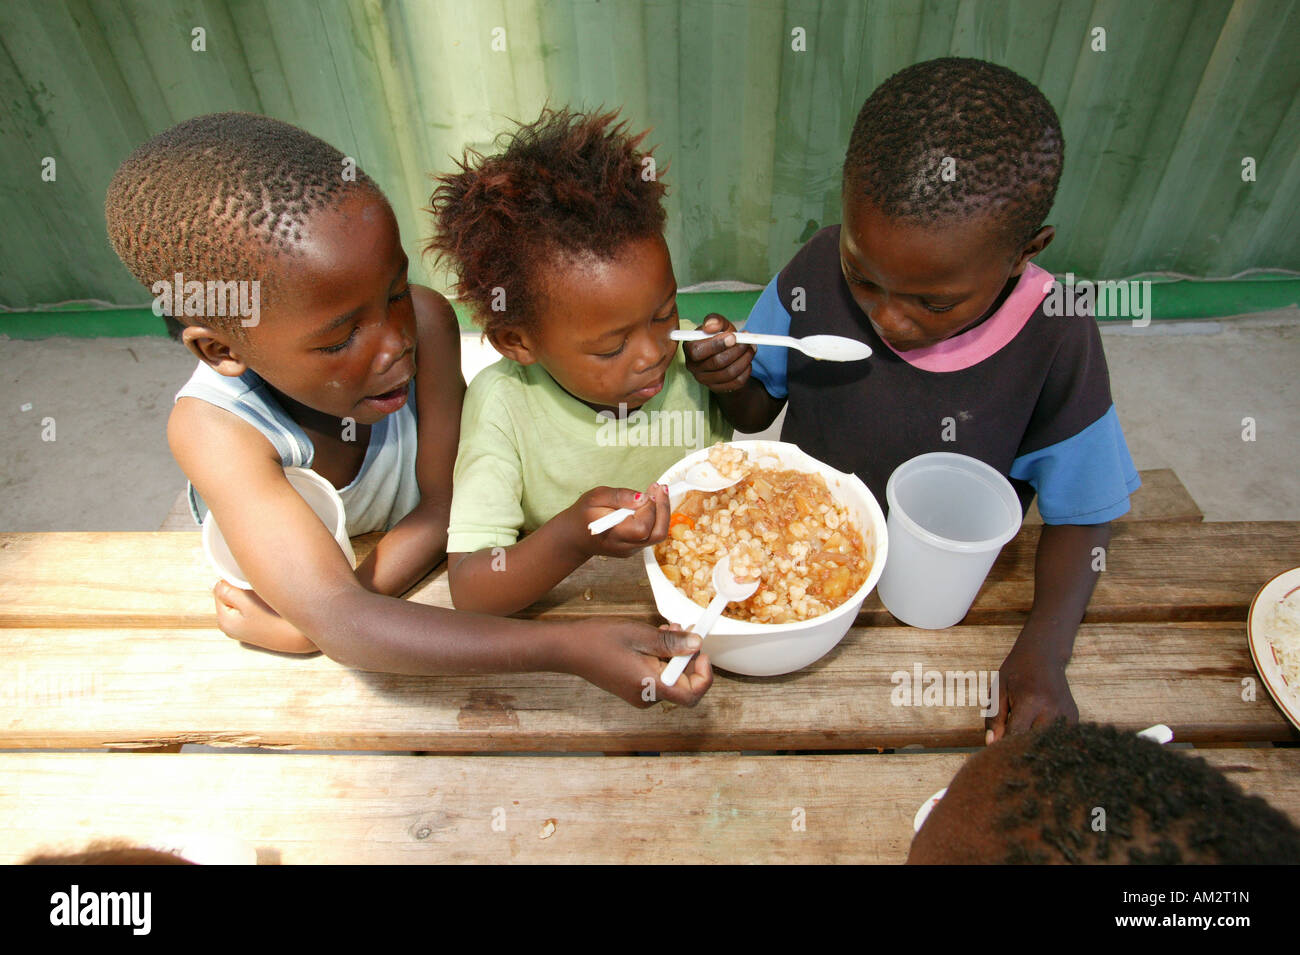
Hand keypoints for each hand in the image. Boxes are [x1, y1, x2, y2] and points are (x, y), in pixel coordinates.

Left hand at [212, 580, 318, 653]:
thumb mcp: (247, 602)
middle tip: (261, 592)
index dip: (235, 581)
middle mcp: (231, 628)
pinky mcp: (257, 628)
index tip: (253, 584)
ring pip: (243, 600)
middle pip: (231, 595)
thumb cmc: (275, 619)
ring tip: (268, 600)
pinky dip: (261, 603)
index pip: (220, 589)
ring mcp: (244, 629)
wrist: (303, 638)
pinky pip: (253, 608)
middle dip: (243, 589)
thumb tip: (216, 584)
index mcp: (224, 621)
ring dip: (253, 595)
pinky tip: (272, 607)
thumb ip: (226, 590)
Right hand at [568, 620, 713, 706]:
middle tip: (681, 630)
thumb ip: (671, 643)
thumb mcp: (640, 635)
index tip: (701, 652)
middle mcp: (646, 696)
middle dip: (686, 657)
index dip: (703, 674)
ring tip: (664, 630)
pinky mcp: (632, 688)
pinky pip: (656, 676)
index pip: (691, 695)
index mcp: (650, 686)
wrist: (569, 649)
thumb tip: (696, 644)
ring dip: (673, 655)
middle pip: (682, 684)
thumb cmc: (600, 641)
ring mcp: (638, 694)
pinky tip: (652, 640)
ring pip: (669, 678)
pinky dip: (660, 659)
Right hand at [570, 484, 669, 556]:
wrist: (574, 536)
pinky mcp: (635, 548)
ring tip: (657, 493)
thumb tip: (643, 497)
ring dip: (662, 512)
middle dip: (663, 509)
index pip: (642, 527)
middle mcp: (625, 546)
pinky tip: (649, 503)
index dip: (650, 508)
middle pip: (657, 534)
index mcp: (613, 534)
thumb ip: (619, 496)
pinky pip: (652, 533)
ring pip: (658, 535)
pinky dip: (655, 517)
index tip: (649, 490)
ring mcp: (631, 550)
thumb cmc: (583, 514)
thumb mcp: (595, 497)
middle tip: (660, 488)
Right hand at [683, 314, 754, 393]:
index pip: (697, 351)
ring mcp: (705, 380)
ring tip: (751, 348)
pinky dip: (746, 370)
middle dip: (736, 350)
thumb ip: (715, 320)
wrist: (726, 355)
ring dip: (744, 359)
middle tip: (747, 342)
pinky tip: (748, 361)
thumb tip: (710, 326)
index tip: (733, 337)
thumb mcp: (719, 325)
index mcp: (690, 349)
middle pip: (716, 362)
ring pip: (729, 373)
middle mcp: (694, 367)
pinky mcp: (717, 388)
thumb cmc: (720, 338)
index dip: (716, 345)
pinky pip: (736, 382)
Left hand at [985, 639, 1077, 742]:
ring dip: (1032, 745)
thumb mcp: (998, 689)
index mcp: (1031, 701)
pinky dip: (1045, 740)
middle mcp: (1052, 710)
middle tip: (1008, 743)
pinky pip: (1057, 739)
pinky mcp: (1074, 718)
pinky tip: (1037, 731)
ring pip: (1046, 744)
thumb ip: (994, 718)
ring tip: (1023, 735)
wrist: (1045, 655)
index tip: (995, 749)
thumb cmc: (1017, 672)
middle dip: (1017, 748)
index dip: (1003, 745)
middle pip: (1032, 743)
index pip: (1015, 735)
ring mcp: (1066, 715)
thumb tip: (991, 744)